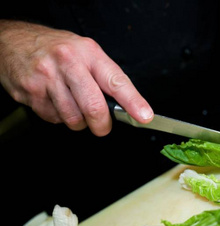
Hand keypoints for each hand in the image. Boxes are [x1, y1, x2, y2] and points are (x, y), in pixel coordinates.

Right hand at [0, 21, 152, 135]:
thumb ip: (105, 77)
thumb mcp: (86, 52)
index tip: (144, 116)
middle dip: (102, 125)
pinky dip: (58, 116)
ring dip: (78, 121)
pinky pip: (53, 118)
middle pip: (94, 107)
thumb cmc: (57, 49)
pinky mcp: (31, 92)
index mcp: (89, 53)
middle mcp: (68, 63)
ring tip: (73, 104)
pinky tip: (54, 100)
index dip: (133, 102)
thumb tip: (126, 106)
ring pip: (73, 118)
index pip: (116, 81)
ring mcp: (47, 78)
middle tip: (102, 126)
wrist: (13, 42)